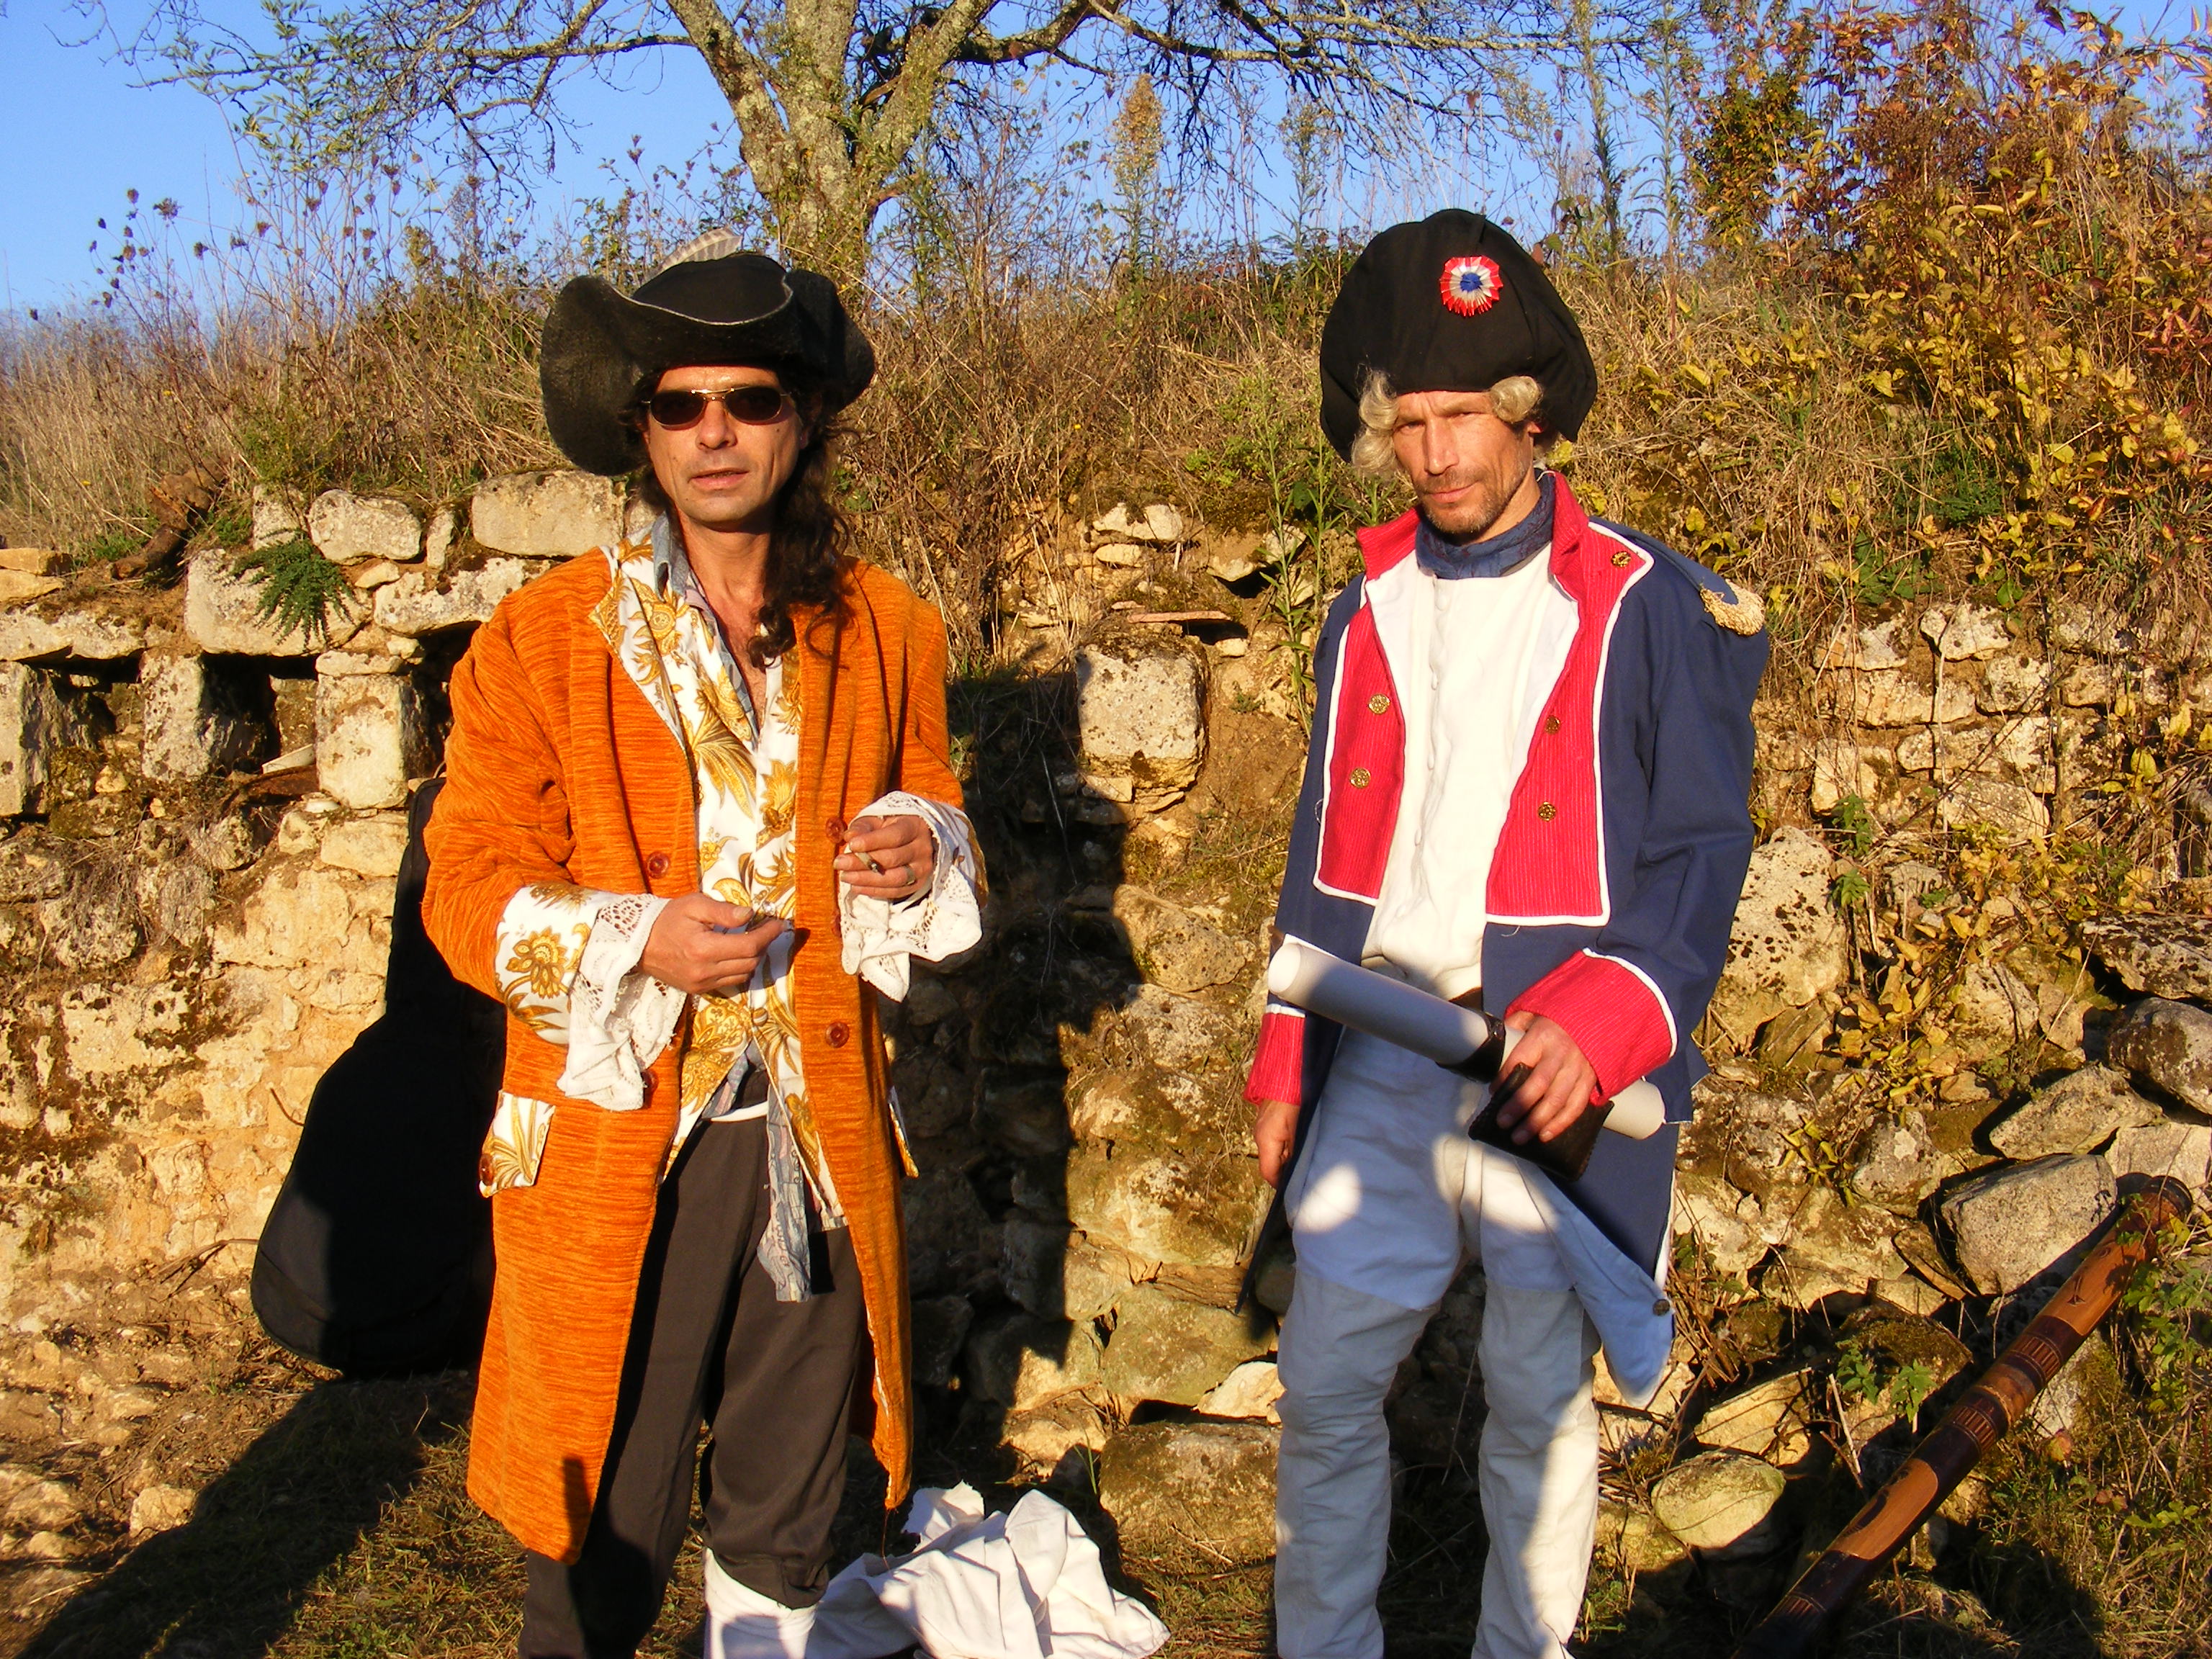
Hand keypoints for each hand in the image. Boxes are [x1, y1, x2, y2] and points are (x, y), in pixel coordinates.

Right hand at [638, 893, 786, 995]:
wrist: (638, 944)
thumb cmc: (667, 919)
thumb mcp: (693, 905)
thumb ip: (723, 911)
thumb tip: (750, 914)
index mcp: (703, 948)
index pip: (749, 945)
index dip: (768, 934)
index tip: (779, 924)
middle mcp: (704, 971)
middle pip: (750, 961)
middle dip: (764, 944)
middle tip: (768, 929)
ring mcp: (701, 984)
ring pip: (743, 975)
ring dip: (754, 958)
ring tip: (755, 940)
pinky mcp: (698, 990)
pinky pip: (730, 983)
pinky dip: (740, 969)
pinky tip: (738, 955)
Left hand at [834, 813, 934, 900]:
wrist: (912, 841)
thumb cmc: (889, 828)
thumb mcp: (876, 821)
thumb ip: (863, 827)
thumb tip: (849, 837)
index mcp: (915, 826)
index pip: (895, 836)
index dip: (872, 841)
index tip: (851, 845)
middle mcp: (922, 848)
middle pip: (893, 858)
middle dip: (863, 862)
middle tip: (839, 863)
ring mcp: (922, 869)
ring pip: (895, 879)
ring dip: (867, 880)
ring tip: (845, 876)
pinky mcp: (918, 884)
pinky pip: (895, 892)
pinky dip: (874, 891)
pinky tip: (855, 886)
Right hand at [1254, 1097, 1300, 1188]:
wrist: (1285, 1077)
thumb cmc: (1293, 1102)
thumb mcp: (1298, 1130)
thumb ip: (1294, 1151)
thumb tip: (1295, 1168)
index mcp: (1266, 1141)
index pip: (1268, 1173)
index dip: (1279, 1183)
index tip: (1291, 1189)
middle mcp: (1259, 1137)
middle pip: (1269, 1163)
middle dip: (1283, 1170)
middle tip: (1301, 1173)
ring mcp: (1261, 1129)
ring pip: (1271, 1152)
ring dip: (1284, 1158)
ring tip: (1301, 1157)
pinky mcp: (1265, 1122)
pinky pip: (1272, 1141)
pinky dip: (1282, 1147)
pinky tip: (1295, 1142)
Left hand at [1492, 1013, 1599, 1144]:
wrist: (1596, 1018)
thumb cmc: (1554, 1021)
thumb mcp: (1531, 1014)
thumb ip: (1512, 1028)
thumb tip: (1492, 1047)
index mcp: (1543, 1036)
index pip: (1520, 1058)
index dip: (1505, 1077)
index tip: (1492, 1092)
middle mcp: (1562, 1053)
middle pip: (1539, 1084)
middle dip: (1519, 1106)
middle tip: (1502, 1123)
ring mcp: (1578, 1068)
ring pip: (1558, 1100)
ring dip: (1538, 1121)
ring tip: (1519, 1136)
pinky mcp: (1590, 1080)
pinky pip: (1577, 1106)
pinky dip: (1561, 1123)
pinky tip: (1545, 1134)